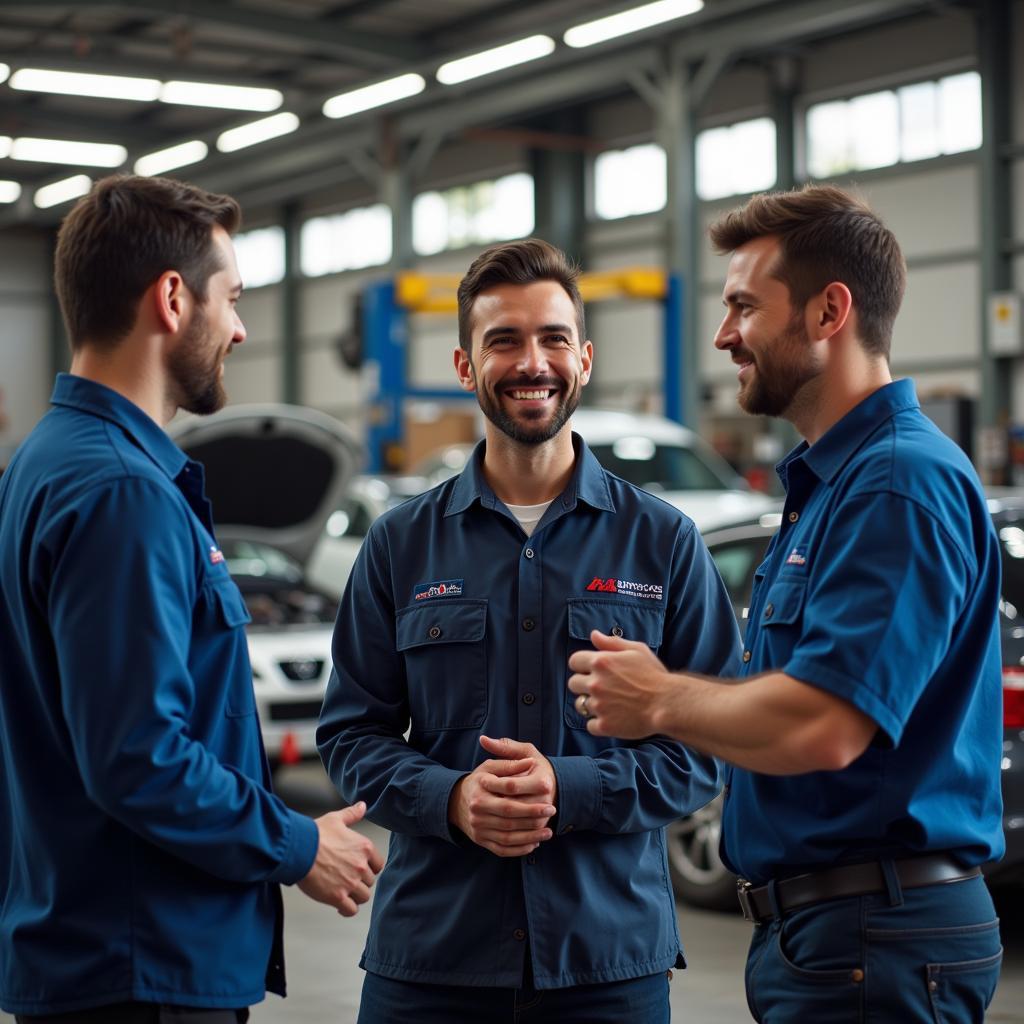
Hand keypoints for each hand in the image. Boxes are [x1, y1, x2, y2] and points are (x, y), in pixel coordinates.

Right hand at [297, 802, 384, 915]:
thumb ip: (352, 814)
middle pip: (370, 882)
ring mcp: (350, 883)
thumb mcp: (336, 819)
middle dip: (360, 882)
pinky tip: (340, 906)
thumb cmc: (315, 834)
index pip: (378, 865)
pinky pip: (351, 910)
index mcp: (364, 848)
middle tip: (347, 880)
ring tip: (344, 893)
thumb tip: (362, 806)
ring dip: (355, 896)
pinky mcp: (338, 897)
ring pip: (363, 897)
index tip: (360, 870)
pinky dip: (347, 910)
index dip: (370, 868)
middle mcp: (361, 866)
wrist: (298, 849)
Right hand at [448, 736, 556, 856]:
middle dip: (533, 815)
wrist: (457, 801)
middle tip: (552, 811)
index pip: (508, 789)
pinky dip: (520, 849)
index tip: (548, 790)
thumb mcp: (490, 766)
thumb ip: (510, 763)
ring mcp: (478, 827)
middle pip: (509, 816)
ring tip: (548, 832)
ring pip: (507, 836)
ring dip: (530, 836)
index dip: (528, 786)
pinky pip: (502, 849)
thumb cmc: (480, 781)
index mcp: (480, 787)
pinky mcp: (480, 840)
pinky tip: (534, 843)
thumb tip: (530, 762)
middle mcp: (477, 809)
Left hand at [567, 630, 670, 738]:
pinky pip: (590, 725)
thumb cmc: (654, 675)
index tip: (589, 670)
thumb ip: (612, 642)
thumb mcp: (637, 650)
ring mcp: (598, 705)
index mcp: (601, 662)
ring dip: (590, 704)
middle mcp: (595, 683)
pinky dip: (598, 723)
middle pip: (573, 684)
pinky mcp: (604, 725)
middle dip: (584, 685)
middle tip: (601, 688)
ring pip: (580, 704)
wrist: (667, 703)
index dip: (581, 665)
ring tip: (608, 703)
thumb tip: (594, 635)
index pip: (574, 661)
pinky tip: (611, 718)